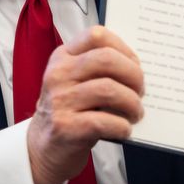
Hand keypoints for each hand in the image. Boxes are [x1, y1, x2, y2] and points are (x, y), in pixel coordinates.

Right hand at [27, 25, 143, 183]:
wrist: (43, 148)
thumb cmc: (70, 111)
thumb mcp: (76, 82)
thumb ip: (99, 70)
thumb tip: (139, 70)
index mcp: (63, 57)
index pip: (96, 35)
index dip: (124, 48)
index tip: (134, 65)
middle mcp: (58, 74)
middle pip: (107, 59)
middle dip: (134, 75)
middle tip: (141, 91)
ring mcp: (59, 101)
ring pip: (109, 90)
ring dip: (132, 103)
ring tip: (136, 113)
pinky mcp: (65, 127)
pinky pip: (105, 121)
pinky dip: (122, 126)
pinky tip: (124, 130)